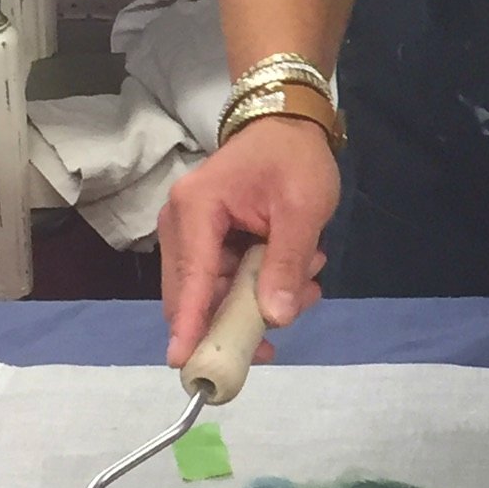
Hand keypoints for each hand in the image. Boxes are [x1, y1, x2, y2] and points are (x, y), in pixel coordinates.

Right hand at [159, 116, 339, 365]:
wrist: (288, 123)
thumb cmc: (294, 159)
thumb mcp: (302, 211)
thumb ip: (287, 264)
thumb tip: (274, 318)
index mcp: (196, 210)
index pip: (191, 278)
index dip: (189, 324)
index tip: (184, 363)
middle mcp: (181, 224)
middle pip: (195, 294)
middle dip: (238, 319)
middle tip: (282, 329)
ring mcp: (191, 233)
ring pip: (214, 292)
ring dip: (257, 301)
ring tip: (307, 286)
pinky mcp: (206, 240)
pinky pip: (224, 280)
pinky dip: (257, 287)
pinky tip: (298, 279)